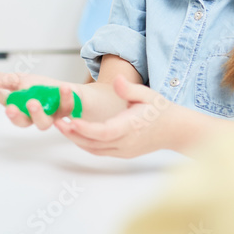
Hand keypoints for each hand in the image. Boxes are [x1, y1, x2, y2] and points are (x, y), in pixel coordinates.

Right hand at [0, 72, 79, 130]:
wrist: (66, 91)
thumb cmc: (41, 88)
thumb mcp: (19, 79)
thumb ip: (0, 80)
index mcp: (19, 108)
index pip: (5, 103)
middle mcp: (33, 116)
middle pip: (22, 122)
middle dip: (15, 116)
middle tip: (10, 108)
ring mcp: (50, 116)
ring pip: (43, 123)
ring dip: (37, 113)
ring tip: (33, 102)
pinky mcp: (66, 111)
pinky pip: (66, 108)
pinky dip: (65, 98)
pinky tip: (63, 88)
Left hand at [54, 75, 174, 157]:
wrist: (176, 130)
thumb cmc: (161, 110)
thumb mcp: (148, 94)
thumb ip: (130, 89)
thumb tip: (117, 80)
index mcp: (131, 127)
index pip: (105, 132)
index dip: (86, 128)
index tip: (70, 120)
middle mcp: (126, 142)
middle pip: (95, 143)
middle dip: (73, 134)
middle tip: (56, 122)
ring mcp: (124, 151)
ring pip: (95, 150)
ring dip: (77, 140)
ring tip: (61, 126)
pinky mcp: (122, 154)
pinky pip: (99, 151)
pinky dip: (85, 143)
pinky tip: (75, 132)